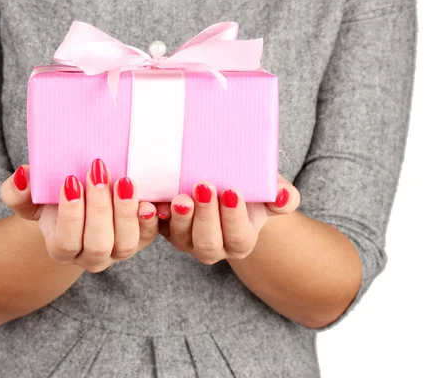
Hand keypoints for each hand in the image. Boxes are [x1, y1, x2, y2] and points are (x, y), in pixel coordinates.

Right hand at [0, 159, 158, 272]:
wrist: (79, 208)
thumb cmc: (52, 202)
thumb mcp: (30, 197)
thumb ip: (17, 191)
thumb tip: (23, 176)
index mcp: (62, 249)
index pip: (67, 241)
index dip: (71, 214)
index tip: (71, 181)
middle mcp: (91, 257)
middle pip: (98, 244)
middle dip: (99, 208)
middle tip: (98, 173)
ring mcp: (117, 251)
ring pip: (125, 243)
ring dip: (126, 212)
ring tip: (124, 181)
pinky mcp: (140, 239)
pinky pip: (149, 236)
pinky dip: (150, 220)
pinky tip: (148, 200)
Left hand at [157, 175, 299, 263]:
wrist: (223, 188)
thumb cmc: (250, 190)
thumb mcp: (269, 191)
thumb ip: (284, 197)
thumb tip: (283, 196)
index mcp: (240, 242)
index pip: (238, 236)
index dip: (234, 217)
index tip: (231, 191)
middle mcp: (213, 247)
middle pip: (208, 242)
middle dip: (206, 216)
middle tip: (204, 187)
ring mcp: (186, 240)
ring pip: (181, 238)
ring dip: (180, 219)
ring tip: (180, 196)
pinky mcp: (164, 229)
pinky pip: (155, 230)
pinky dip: (152, 218)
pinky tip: (152, 202)